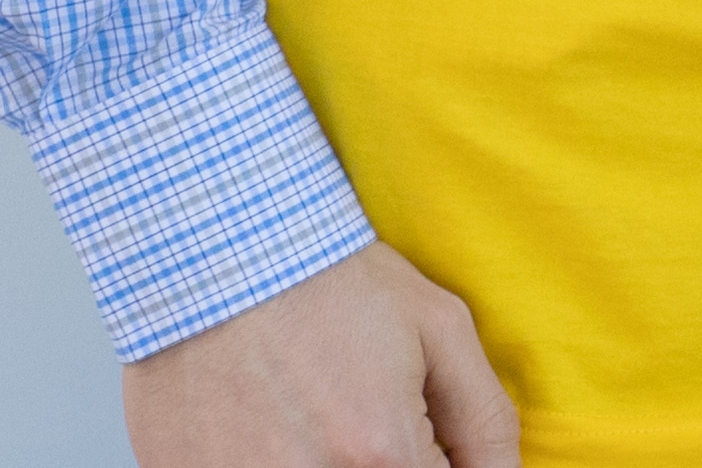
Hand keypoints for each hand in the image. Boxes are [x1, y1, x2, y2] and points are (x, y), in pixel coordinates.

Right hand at [120, 243, 515, 467]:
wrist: (216, 254)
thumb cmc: (331, 282)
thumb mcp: (438, 329)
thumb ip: (484, 421)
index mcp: (380, 453)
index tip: (419, 439)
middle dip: (383, 460)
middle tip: (359, 416)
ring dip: (323, 460)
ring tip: (308, 414)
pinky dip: (265, 459)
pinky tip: (265, 423)